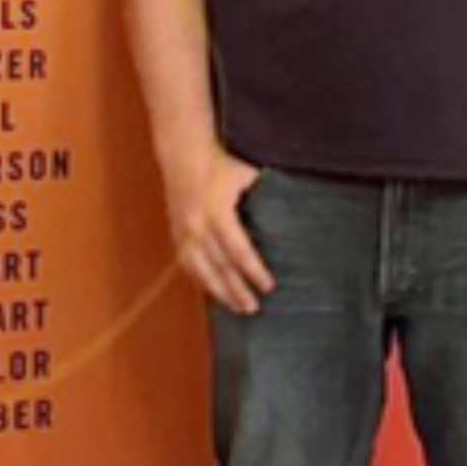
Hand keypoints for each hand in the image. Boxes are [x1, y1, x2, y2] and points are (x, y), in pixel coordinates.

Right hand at [166, 150, 275, 315]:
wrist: (184, 156)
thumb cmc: (220, 165)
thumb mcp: (247, 176)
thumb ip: (265, 195)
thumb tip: (290, 210)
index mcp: (218, 214)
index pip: (239, 251)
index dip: (254, 271)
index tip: (269, 286)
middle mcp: (198, 228)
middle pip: (220, 268)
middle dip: (237, 291)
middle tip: (253, 308)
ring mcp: (184, 234)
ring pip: (201, 272)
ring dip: (219, 292)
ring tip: (237, 308)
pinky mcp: (176, 235)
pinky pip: (188, 266)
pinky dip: (201, 281)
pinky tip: (213, 292)